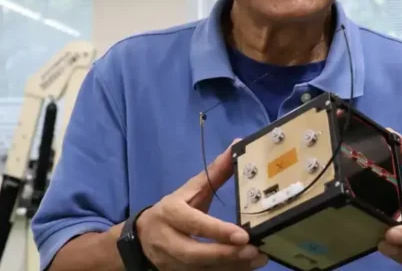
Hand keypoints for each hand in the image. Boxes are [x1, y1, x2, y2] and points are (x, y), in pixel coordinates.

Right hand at [136, 140, 268, 270]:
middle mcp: (168, 239)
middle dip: (227, 254)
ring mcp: (172, 262)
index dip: (218, 231)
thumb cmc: (175, 209)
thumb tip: (237, 144)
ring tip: (258, 258)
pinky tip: (246, 267)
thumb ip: (215, 171)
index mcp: (171, 213)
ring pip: (202, 269)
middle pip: (196, 253)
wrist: (143, 237)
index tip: (243, 235)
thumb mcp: (190, 189)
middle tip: (255, 251)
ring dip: (232, 266)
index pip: (194, 223)